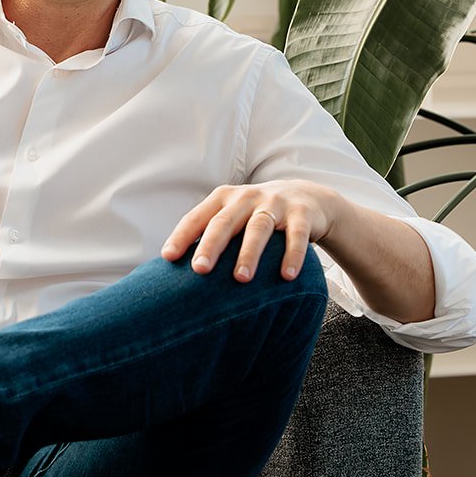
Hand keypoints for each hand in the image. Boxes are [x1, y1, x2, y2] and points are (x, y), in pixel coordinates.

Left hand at [161, 181, 337, 283]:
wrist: (307, 197)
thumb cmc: (256, 214)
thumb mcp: (233, 216)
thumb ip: (210, 235)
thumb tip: (176, 271)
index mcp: (223, 199)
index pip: (197, 217)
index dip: (182, 236)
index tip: (168, 258)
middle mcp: (246, 198)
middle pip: (225, 222)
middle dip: (211, 246)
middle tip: (199, 269)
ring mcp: (274, 204)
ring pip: (259, 228)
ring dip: (249, 254)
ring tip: (241, 279)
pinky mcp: (301, 214)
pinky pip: (296, 236)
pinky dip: (292, 255)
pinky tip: (287, 277)